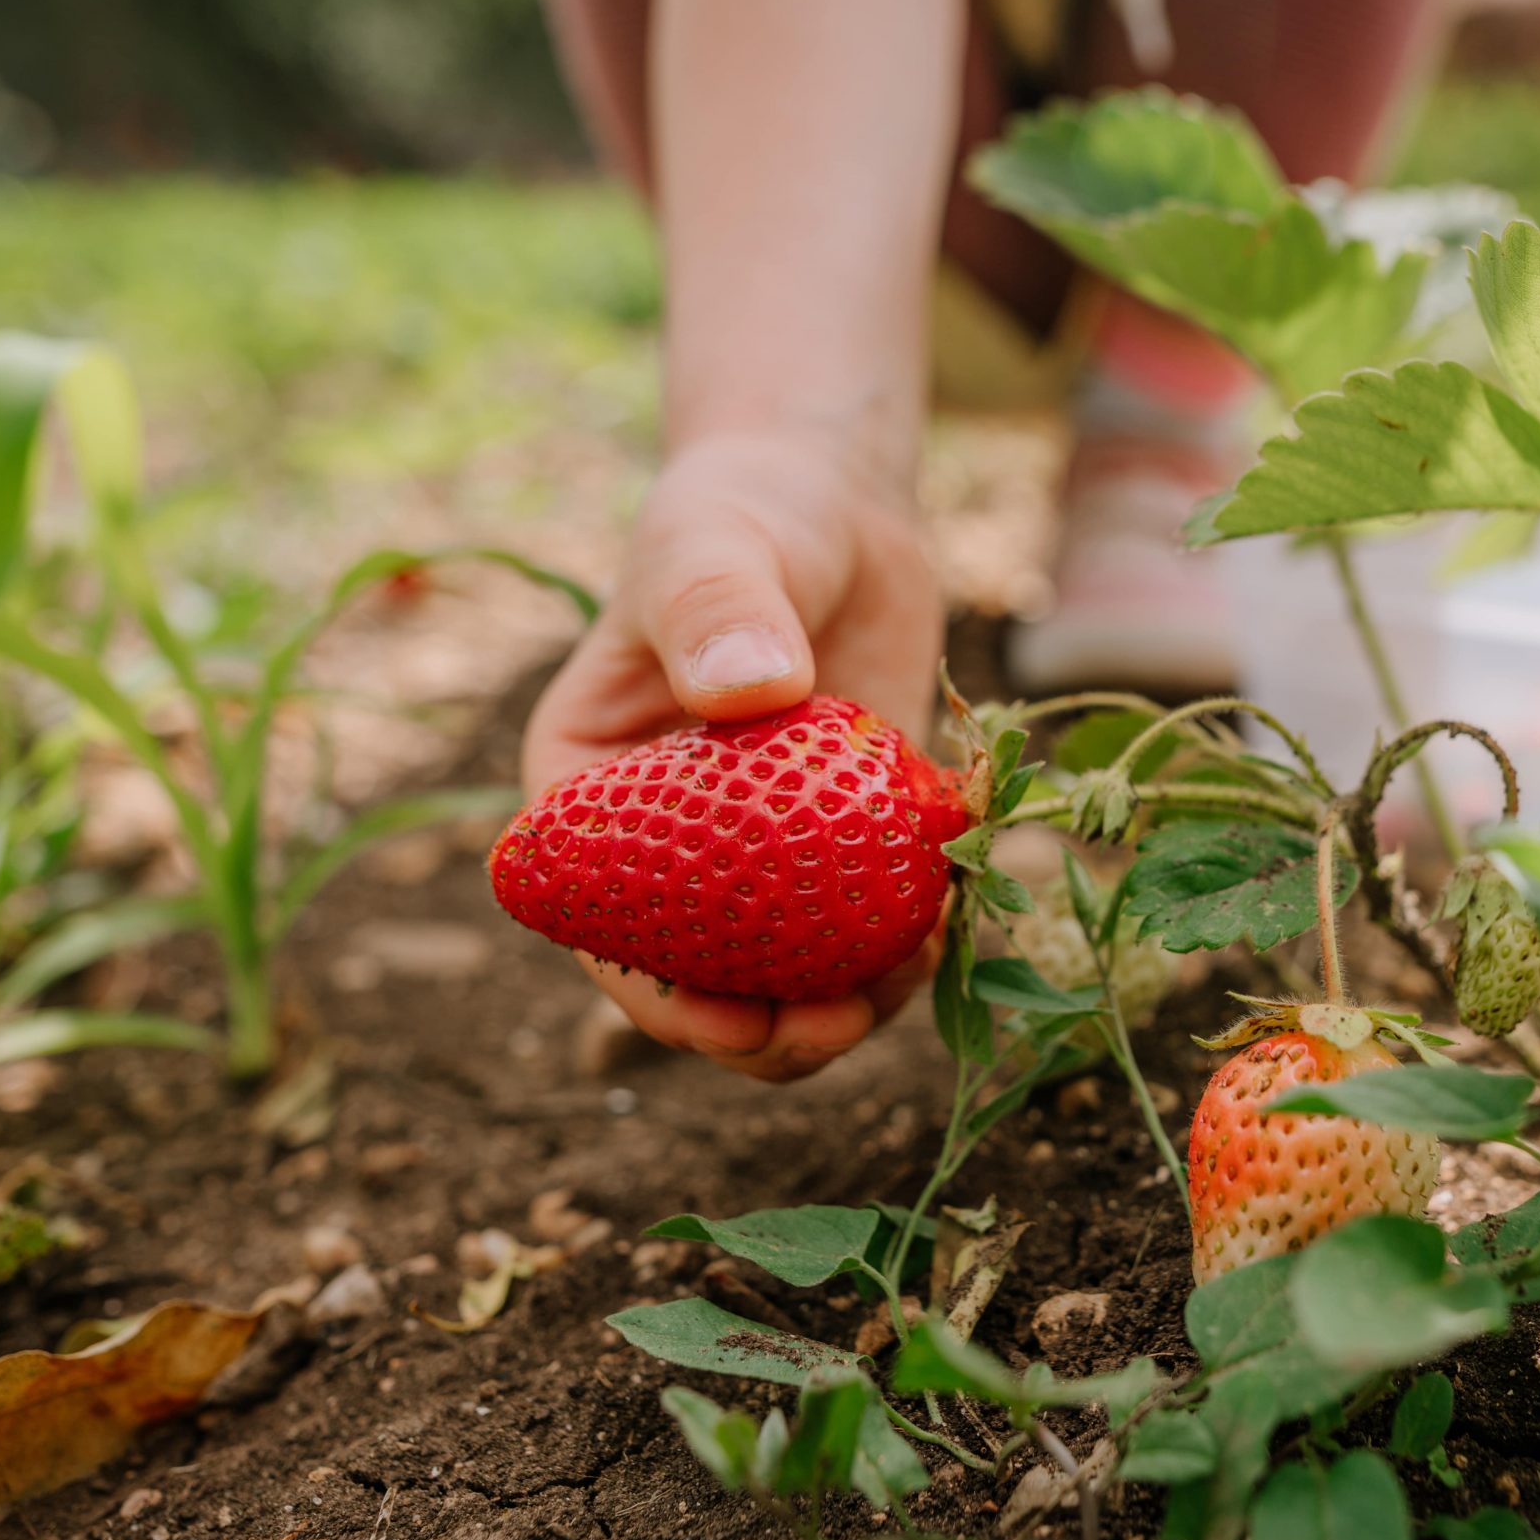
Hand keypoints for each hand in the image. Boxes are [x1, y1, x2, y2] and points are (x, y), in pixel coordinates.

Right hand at [521, 434, 945, 1081]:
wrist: (832, 507)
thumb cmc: (741, 516)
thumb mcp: (714, 549)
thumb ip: (716, 611)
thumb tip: (746, 690)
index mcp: (591, 800)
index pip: (603, 928)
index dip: (662, 1001)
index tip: (738, 1021)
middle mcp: (665, 844)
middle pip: (700, 979)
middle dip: (765, 1032)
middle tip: (841, 1024)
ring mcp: (758, 853)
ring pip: (789, 971)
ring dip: (849, 1001)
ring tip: (912, 968)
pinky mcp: (841, 844)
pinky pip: (863, 924)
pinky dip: (904, 940)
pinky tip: (949, 920)